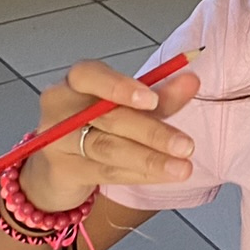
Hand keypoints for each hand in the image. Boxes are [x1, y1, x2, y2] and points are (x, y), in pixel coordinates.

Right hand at [17, 60, 200, 213]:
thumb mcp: (124, 105)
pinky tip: (164, 174)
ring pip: (108, 149)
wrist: (60, 162)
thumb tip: (192, 81)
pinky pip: (107, 172)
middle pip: (107, 118)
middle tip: (186, 145)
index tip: (152, 100)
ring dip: (150, 159)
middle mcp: (61, 108)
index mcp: (75, 81)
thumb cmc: (96, 123)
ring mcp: (58, 142)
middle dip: (152, 132)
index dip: (120, 87)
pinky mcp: (64, 171)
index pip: (90, 75)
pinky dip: (140, 174)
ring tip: (183, 167)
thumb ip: (157, 96)